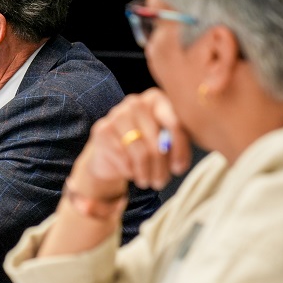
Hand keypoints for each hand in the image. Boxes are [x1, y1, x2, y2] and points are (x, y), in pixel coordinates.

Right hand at [71, 88, 192, 194]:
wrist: (111, 153)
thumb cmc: (144, 146)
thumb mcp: (165, 145)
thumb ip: (175, 148)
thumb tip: (178, 165)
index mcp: (156, 100)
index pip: (174, 122)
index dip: (179, 148)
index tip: (179, 168)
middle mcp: (136, 103)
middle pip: (156, 140)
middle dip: (161, 167)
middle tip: (162, 182)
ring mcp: (117, 115)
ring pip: (140, 152)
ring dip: (146, 173)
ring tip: (148, 183)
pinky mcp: (102, 130)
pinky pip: (123, 158)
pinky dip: (130, 172)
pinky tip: (131, 174)